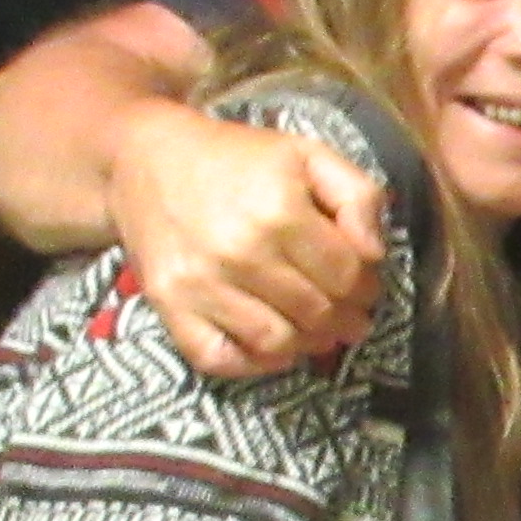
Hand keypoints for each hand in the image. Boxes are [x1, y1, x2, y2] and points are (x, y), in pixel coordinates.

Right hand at [114, 98, 382, 377]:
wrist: (145, 159)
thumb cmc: (237, 158)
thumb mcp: (308, 155)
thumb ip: (358, 196)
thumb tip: (375, 254)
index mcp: (279, 211)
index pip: (347, 276)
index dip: (367, 287)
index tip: (365, 286)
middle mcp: (239, 252)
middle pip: (317, 314)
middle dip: (345, 319)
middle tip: (349, 314)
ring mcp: (200, 284)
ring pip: (278, 343)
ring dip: (309, 344)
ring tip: (319, 331)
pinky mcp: (169, 306)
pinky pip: (219, 359)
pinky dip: (253, 364)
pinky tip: (273, 346)